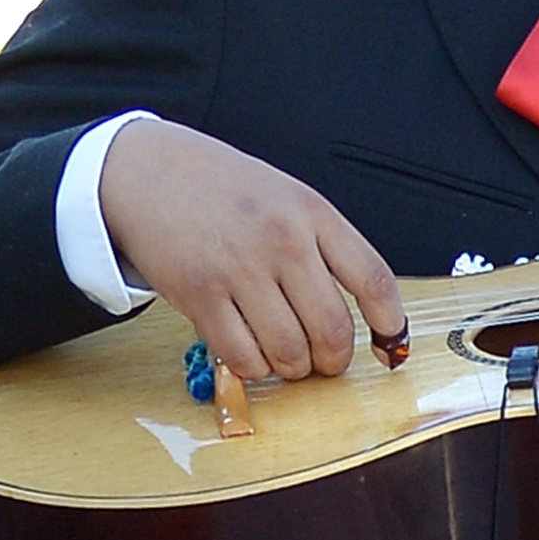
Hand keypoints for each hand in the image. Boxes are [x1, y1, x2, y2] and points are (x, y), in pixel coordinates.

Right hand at [96, 116, 408, 384]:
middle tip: (325, 361)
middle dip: (334, 361)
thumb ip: (321, 244)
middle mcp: (281, 239)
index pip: (372, 279)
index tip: (391, 346)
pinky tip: (251, 352)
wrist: (147, 171)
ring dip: (294, 369)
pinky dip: (255, 368)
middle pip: (333, 329)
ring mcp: (239, 269)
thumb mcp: (284, 196)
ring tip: (286, 357)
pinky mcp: (200, 295)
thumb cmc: (219, 188)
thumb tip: (360, 311)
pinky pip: (244, 357)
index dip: (390, 324)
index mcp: (311, 212)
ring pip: (290, 352)